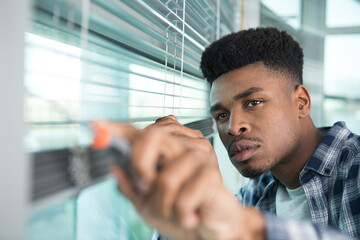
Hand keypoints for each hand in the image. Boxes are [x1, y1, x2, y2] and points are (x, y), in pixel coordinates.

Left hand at [99, 120, 264, 239]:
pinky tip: (190, 216)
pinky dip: (181, 215)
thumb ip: (131, 186)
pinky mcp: (211, 174)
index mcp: (166, 150)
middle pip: (152, 136)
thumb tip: (114, 166)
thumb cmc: (182, 214)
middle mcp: (183, 145)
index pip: (140, 133)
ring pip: (165, 178)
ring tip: (176, 212)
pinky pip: (181, 197)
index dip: (118, 129)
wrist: (212, 232)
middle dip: (140, 166)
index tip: (96, 125)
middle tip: (146, 188)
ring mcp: (199, 156)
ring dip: (164, 206)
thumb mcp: (148, 204)